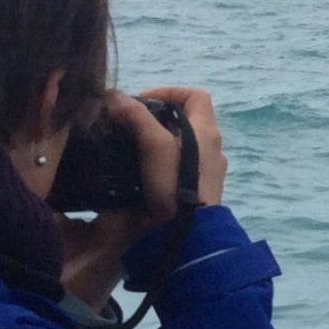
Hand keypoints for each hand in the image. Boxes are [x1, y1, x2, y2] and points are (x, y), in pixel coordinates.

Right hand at [58, 87, 227, 311]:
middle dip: (158, 117)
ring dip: (158, 141)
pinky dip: (163, 162)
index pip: (195, 95)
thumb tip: (114, 96)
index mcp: (207, 131)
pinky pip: (182, 166)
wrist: (187, 237)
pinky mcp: (200, 190)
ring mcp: (209, 171)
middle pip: (187, 119)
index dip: (169, 91)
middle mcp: (213, 148)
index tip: (141, 102)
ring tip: (132, 148)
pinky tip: (141, 172)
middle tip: (130, 125)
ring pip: (183, 143)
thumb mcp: (153, 146)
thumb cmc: (174, 186)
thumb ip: (136, 117)